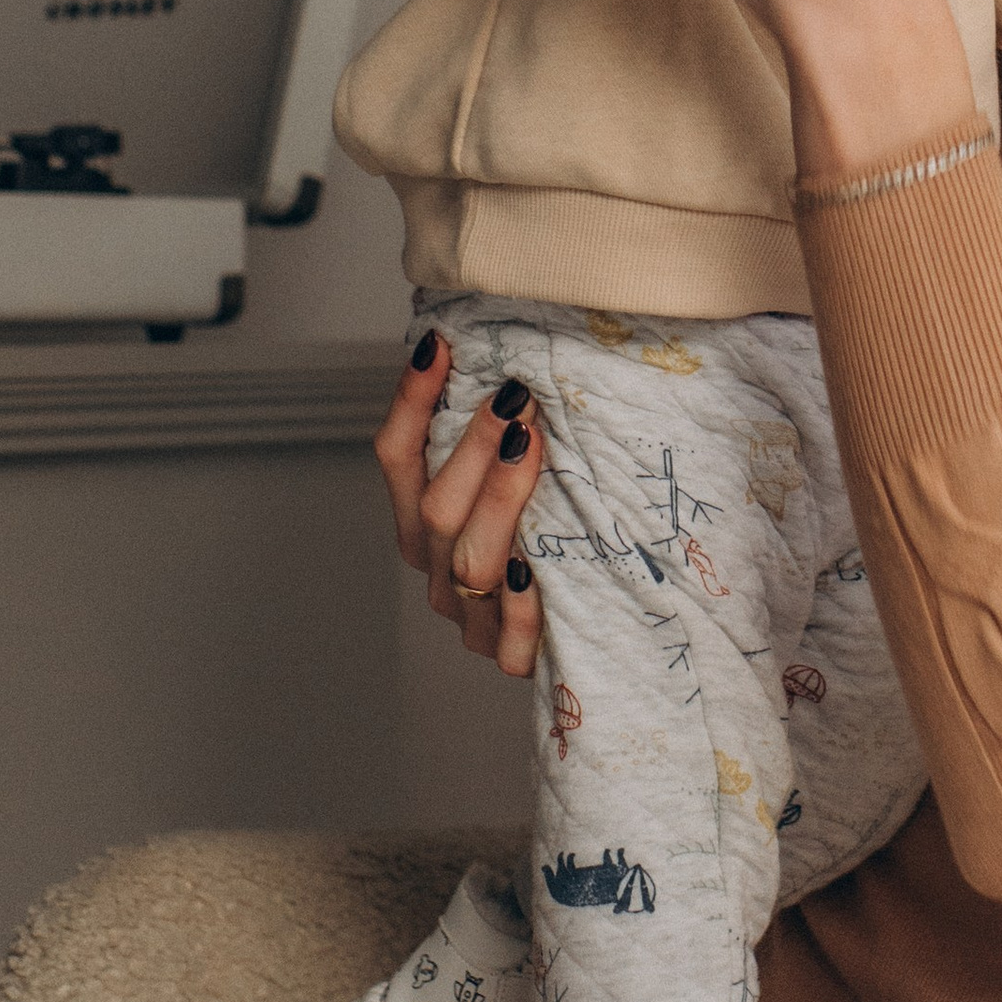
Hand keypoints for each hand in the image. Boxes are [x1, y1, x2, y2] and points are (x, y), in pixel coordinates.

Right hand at [374, 334, 546, 677]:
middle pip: (435, 508)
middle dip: (471, 447)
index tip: (440, 347)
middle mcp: (440, 568)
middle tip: (514, 398)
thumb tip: (496, 344)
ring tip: (531, 446)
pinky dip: (521, 600)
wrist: (603, 625)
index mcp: (423, 522)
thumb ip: (502, 427)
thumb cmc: (558, 531)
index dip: (413, 403)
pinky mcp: (513, 657)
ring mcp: (474, 617)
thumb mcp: (523, 472)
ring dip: (500, 499)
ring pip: (471, 560)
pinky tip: (535, 565)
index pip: (397, 457)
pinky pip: (512, 636)